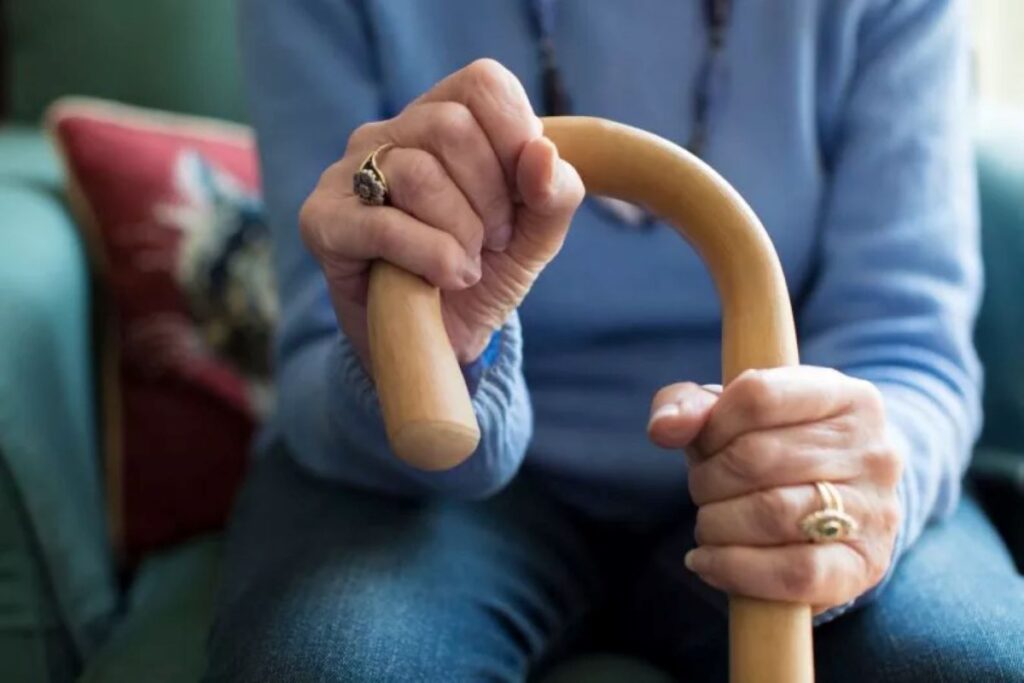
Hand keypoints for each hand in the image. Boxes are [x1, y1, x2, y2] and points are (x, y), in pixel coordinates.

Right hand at [299, 59, 584, 364]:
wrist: (438, 341)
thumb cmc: (481, 273)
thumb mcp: (534, 236)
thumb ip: (554, 193)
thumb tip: (542, 154)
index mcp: (440, 119)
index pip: (481, 83)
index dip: (516, 133)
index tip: (527, 190)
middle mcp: (388, 134)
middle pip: (450, 125)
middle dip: (491, 194)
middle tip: (494, 239)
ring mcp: (348, 173)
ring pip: (418, 173)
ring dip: (461, 232)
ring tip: (467, 264)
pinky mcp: (323, 220)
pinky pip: (385, 224)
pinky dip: (432, 257)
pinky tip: (447, 278)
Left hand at [647, 366, 902, 612]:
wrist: (843, 505)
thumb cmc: (774, 447)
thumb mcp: (731, 414)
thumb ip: (688, 405)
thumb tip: (665, 428)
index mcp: (845, 395)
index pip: (758, 395)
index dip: (713, 424)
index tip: (704, 443)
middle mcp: (873, 448)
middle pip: (757, 457)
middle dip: (708, 478)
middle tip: (703, 489)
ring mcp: (875, 509)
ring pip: (773, 513)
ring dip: (716, 523)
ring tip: (708, 524)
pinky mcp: (864, 566)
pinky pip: (794, 572)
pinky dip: (735, 569)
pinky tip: (709, 562)